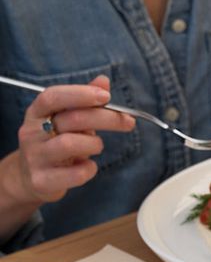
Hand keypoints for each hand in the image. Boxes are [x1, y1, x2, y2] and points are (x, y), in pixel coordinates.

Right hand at [5, 76, 134, 204]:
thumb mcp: (66, 120)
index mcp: (37, 113)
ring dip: (95, 144)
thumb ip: (85, 101)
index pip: (52, 96)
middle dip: (106, 118)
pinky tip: (88, 166)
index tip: (106, 96)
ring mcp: (35, 157)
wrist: (31, 178)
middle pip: (71, 119)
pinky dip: (90, 169)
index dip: (80, 93)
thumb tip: (103, 81)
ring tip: (97, 147)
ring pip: (70, 144)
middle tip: (128, 122)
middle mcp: (32, 132)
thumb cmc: (55, 143)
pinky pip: (75, 173)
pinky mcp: (42, 180)